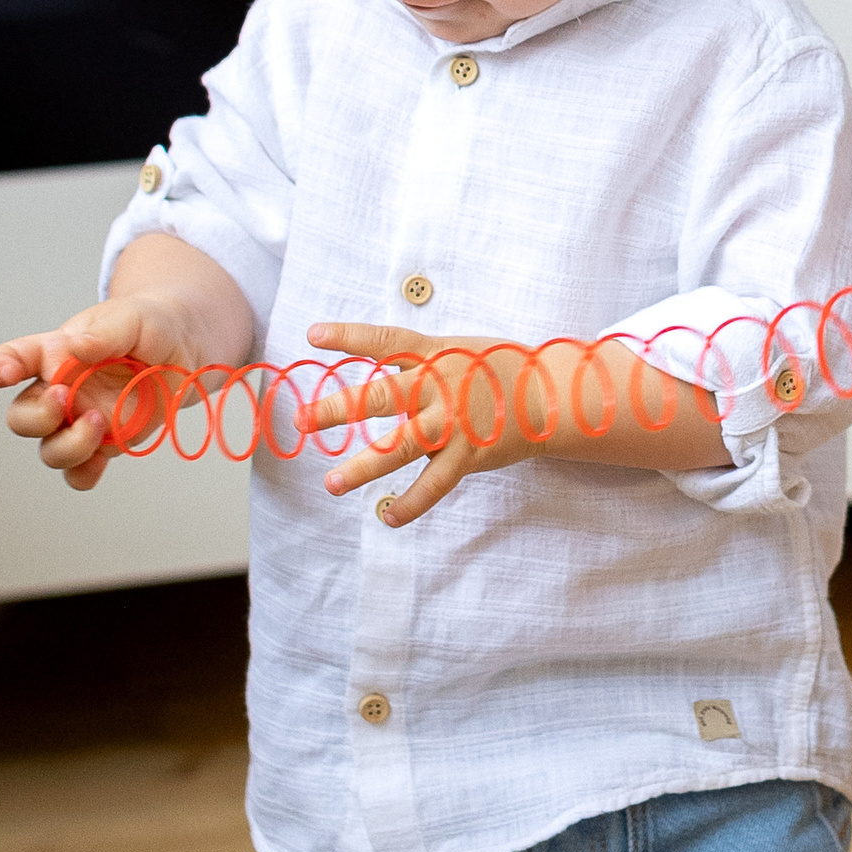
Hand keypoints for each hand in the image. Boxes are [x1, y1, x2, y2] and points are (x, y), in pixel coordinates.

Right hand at [0, 241, 249, 490]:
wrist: (186, 346)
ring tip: (99, 422)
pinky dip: (84, 474)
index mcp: (56, 351)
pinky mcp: (105, 443)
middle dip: (36, 416)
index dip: (1, 367)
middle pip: (22, 417)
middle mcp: (61, 389)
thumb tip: (75, 347)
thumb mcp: (131, 318)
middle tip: (65, 399)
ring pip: (50, 450)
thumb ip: (103, 334)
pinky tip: (100, 462)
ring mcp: (80, 419)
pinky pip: (81, 472)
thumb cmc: (151, 323)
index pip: (14, 358)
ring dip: (67, 445)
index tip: (4, 374)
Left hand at [304, 320, 722, 520]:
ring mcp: (452, 423)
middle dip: (337, 410)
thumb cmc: (497, 368)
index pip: (385, 341)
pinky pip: (433, 485)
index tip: (313, 335)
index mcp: (434, 354)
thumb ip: (418, 358)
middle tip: (303, 421)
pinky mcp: (467, 455)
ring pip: (399, 446)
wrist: (549, 395)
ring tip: (332, 483)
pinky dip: (410, 504)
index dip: (349, 337)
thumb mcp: (456, 348)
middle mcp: (438, 386)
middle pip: (380, 396)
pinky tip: (387, 515)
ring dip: (362, 467)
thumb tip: (376, 361)